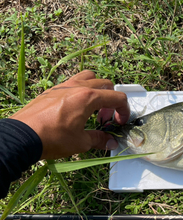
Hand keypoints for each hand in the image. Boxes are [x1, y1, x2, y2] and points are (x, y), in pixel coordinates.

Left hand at [10, 70, 129, 159]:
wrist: (22, 136)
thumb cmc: (53, 138)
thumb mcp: (81, 142)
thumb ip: (99, 139)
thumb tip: (111, 142)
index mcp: (88, 97)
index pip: (117, 97)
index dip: (124, 111)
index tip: (120, 123)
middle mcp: (77, 87)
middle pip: (105, 85)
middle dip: (111, 101)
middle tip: (105, 118)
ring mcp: (63, 86)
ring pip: (88, 77)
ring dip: (96, 89)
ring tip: (92, 107)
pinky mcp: (51, 90)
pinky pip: (72, 82)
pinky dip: (80, 91)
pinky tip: (75, 108)